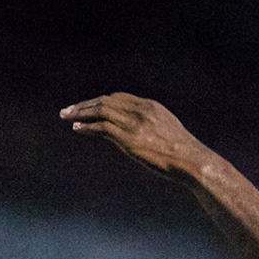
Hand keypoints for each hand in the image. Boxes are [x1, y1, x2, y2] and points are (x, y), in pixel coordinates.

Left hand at [60, 93, 209, 179]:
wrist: (192, 161)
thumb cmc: (185, 155)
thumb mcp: (170, 133)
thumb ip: (154, 128)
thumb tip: (146, 138)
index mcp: (151, 106)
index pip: (119, 98)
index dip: (101, 102)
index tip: (89, 108)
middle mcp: (140, 110)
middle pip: (106, 101)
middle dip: (85, 104)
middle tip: (68, 110)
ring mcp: (134, 123)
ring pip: (100, 111)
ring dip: (80, 113)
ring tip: (67, 117)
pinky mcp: (128, 138)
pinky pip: (101, 127)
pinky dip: (87, 127)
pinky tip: (78, 129)